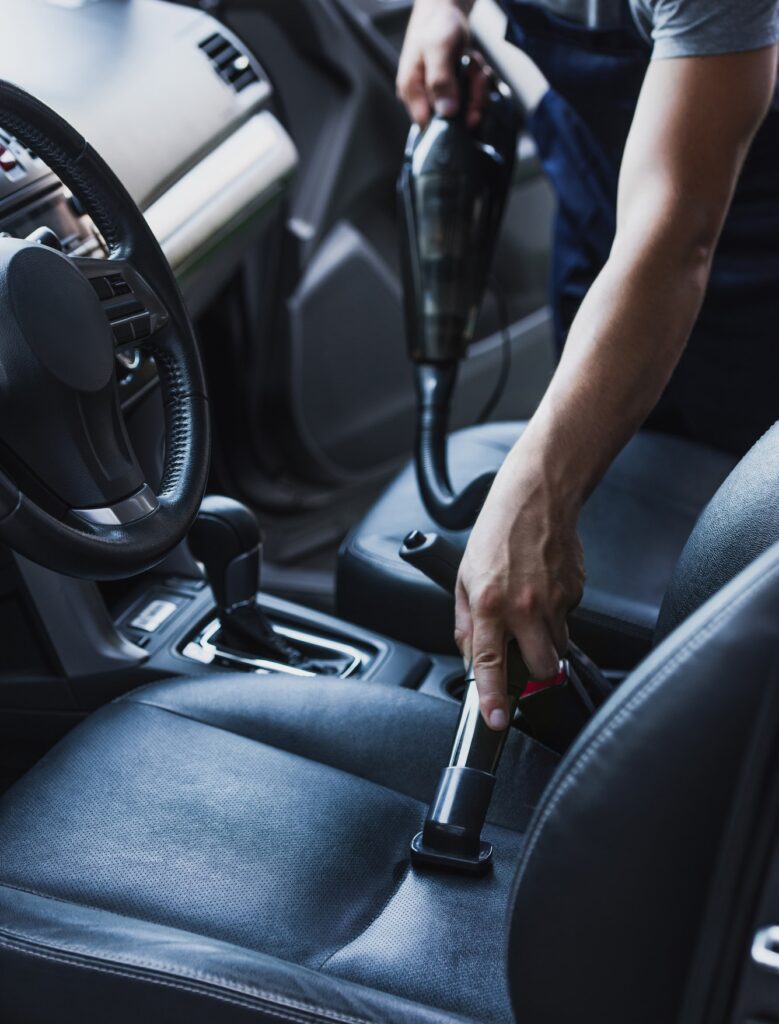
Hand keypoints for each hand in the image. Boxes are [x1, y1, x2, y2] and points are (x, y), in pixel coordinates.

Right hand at [396, 0, 489, 126]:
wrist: (446, 13)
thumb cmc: (436, 27)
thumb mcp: (437, 49)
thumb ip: (440, 80)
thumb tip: (447, 112)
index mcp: (411, 92)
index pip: (430, 125)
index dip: (452, 122)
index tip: (470, 109)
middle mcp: (424, 98)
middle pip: (452, 119)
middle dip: (470, 98)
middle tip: (476, 76)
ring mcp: (440, 96)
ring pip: (465, 108)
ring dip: (477, 88)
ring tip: (474, 66)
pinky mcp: (453, 92)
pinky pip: (470, 97)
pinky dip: (478, 83)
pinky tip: (475, 67)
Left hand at [454, 443, 584, 729]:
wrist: (537, 498)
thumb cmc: (497, 533)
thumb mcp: (464, 578)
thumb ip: (466, 624)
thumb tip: (470, 658)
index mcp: (490, 603)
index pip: (490, 663)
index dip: (494, 698)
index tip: (497, 720)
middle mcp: (524, 606)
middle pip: (541, 668)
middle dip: (534, 672)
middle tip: (523, 654)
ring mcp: (554, 600)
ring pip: (559, 647)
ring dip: (545, 642)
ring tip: (531, 612)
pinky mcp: (576, 591)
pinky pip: (569, 620)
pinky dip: (557, 615)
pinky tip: (544, 589)